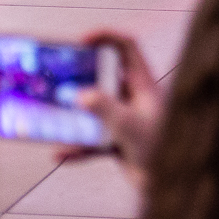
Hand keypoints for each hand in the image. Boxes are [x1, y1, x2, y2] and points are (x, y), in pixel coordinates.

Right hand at [60, 33, 162, 187]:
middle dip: (80, 74)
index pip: (127, 48)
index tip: (81, 40)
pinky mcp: (117, 138)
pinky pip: (91, 138)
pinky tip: (60, 154)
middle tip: (57, 76)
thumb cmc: (158, 148)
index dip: (107, 37)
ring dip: (73, 113)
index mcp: (143, 84)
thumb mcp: (127, 126)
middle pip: (104, 74)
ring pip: (93, 108)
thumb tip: (80, 94)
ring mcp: (125, 116)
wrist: (168, 181)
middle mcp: (134, 96)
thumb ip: (104, 109)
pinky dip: (76, 146)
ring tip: (49, 115)